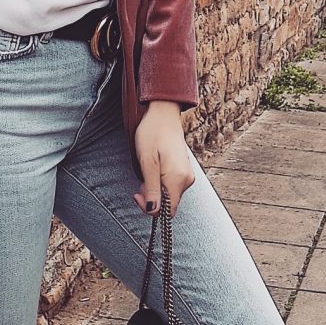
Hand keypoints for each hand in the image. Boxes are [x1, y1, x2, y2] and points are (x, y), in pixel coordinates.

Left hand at [133, 100, 193, 216]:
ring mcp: (187, 175)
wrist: (163, 114)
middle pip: (168, 204)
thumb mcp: (147, 163)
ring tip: (147, 171)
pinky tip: (154, 169)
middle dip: (151, 197)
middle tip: (141, 180)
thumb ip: (152, 188)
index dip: (150, 207)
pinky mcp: (184, 170)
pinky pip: (172, 186)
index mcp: (178, 179)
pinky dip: (161, 183)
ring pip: (170, 195)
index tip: (137, 194)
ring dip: (155, 189)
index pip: (167, 210)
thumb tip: (153, 210)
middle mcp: (187, 179)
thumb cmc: (152, 135)